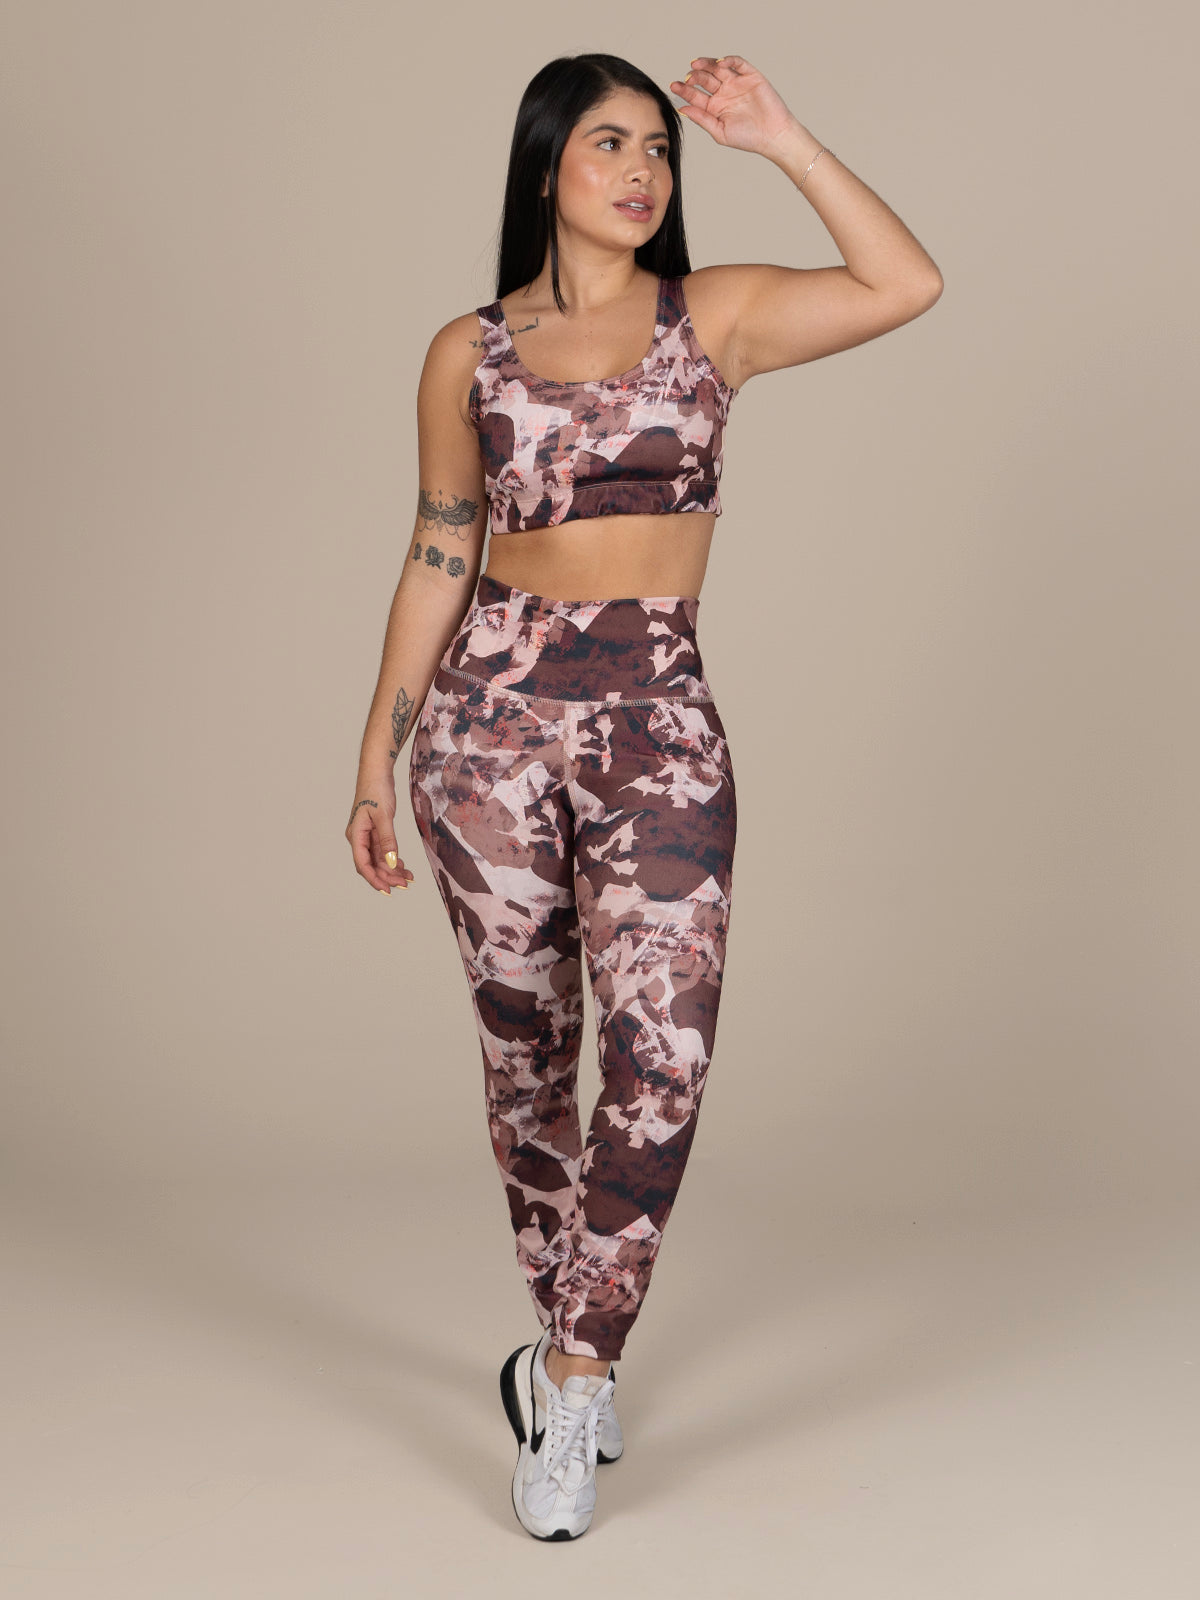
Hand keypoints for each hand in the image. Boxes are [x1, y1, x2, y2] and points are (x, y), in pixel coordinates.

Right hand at [346, 777, 414, 894]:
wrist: (377, 773)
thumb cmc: (376, 790)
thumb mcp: (384, 816)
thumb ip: (387, 840)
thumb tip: (390, 863)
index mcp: (355, 835)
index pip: (362, 864)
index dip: (374, 879)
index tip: (387, 890)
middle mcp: (359, 837)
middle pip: (371, 864)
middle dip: (387, 876)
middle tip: (405, 885)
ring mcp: (367, 835)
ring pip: (378, 859)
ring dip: (392, 870)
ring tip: (408, 878)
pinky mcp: (375, 831)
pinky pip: (383, 851)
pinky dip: (393, 859)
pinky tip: (403, 866)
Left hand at [668, 56, 799, 156]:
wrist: (773, 136)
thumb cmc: (748, 138)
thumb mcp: (719, 131)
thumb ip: (702, 119)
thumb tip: (682, 108)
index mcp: (714, 107)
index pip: (695, 95)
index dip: (684, 90)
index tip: (673, 86)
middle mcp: (724, 93)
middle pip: (705, 79)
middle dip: (695, 76)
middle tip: (688, 77)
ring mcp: (737, 83)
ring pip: (718, 68)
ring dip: (707, 64)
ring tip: (696, 64)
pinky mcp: (751, 76)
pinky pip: (738, 63)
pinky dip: (728, 60)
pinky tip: (719, 62)